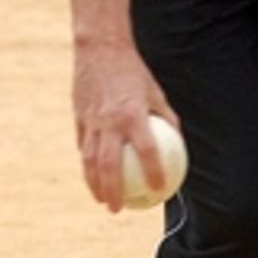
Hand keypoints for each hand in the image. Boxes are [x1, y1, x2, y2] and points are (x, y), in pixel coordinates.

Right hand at [71, 36, 175, 213]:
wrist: (100, 49)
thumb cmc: (134, 71)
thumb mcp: (156, 92)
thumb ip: (166, 119)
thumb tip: (178, 144)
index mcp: (133, 114)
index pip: (147, 151)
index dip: (154, 172)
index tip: (158, 190)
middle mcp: (110, 121)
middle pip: (109, 165)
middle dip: (112, 191)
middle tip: (118, 209)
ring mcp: (91, 121)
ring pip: (89, 160)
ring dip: (94, 184)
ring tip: (102, 200)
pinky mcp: (79, 118)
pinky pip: (83, 146)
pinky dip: (87, 164)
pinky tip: (93, 176)